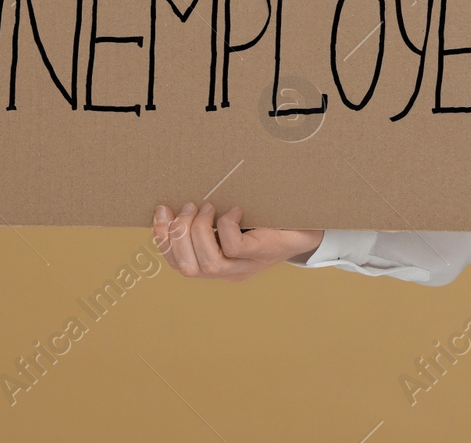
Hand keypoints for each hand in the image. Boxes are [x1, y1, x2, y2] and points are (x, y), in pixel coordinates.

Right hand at [152, 202, 323, 280]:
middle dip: (179, 234)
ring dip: (200, 230)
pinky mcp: (262, 254)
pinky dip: (227, 226)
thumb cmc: (268, 220)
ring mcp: (246, 267)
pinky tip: (235, 211)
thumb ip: (211, 218)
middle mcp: (229, 272)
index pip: (179, 264)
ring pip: (209, 262)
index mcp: (217, 266)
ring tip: (208, 206)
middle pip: (188, 268)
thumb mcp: (235, 220)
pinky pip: (234, 248)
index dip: (163, 240)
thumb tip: (180, 198)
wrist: (309, 226)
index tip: (161, 211)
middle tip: (190, 206)